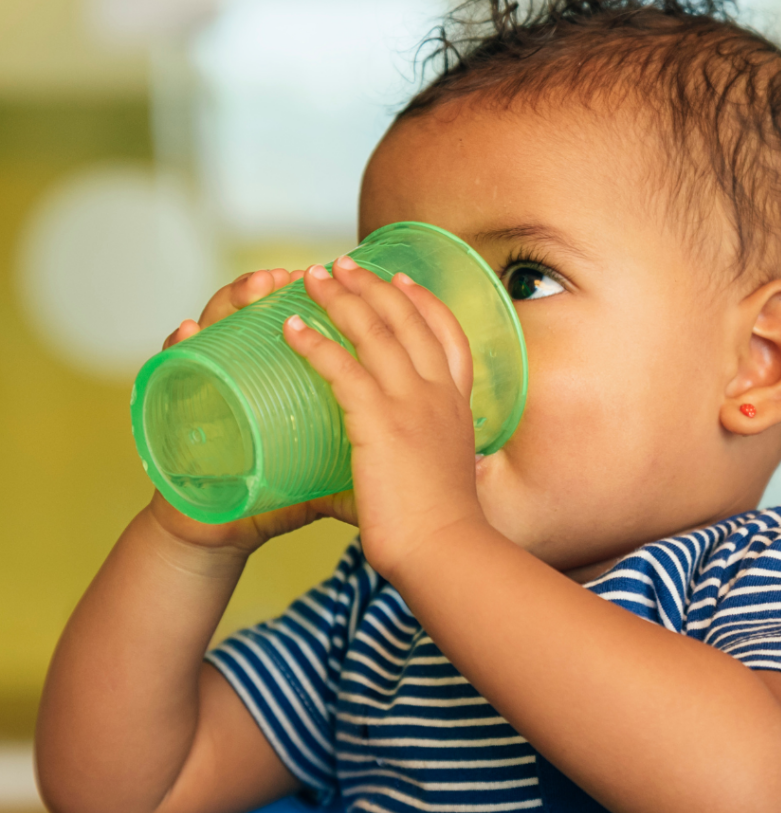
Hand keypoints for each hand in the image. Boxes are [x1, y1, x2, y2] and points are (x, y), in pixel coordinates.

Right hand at [150, 267, 345, 554]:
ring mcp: (211, 382)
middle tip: (303, 274)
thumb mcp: (331, 475)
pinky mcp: (176, 406)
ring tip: (260, 286)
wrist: (220, 531)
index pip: (304, 323)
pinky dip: (179, 345)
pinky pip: (174, 368)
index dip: (327, 300)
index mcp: (285, 379)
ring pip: (219, 324)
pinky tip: (188, 331)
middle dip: (285, 284)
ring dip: (236, 299)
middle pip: (261, 309)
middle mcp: (247, 369)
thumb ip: (366, 456)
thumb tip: (417, 456)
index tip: (353, 281)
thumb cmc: (275, 497)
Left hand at [283, 257, 485, 579]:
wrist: (443, 548)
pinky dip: (315, 344)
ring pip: (375, 332)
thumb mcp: (442, 474)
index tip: (403, 281)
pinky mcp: (380, 421)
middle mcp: (439, 394)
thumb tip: (401, 466)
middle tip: (344, 264)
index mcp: (456, 405)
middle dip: (374, 285)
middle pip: (408, 320)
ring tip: (312, 277)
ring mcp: (412, 404)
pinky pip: (341, 368)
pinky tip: (292, 328)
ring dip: (341, 299)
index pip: (448, 337)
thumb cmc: (440, 525)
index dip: (424, 303)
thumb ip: (422, 457)